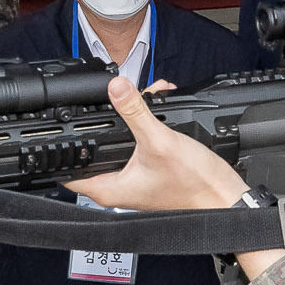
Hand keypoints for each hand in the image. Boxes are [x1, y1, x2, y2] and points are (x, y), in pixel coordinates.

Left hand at [64, 75, 248, 213]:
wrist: (224, 196)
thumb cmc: (194, 184)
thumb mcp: (159, 140)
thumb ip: (135, 112)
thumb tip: (115, 88)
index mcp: (109, 189)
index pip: (67, 172)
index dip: (60, 149)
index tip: (59, 127)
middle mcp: (118, 188)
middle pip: (94, 151)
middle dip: (101, 123)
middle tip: (106, 103)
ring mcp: (134, 182)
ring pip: (117, 145)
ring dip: (126, 121)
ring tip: (137, 100)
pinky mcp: (150, 174)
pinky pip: (137, 145)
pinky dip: (143, 126)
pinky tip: (155, 110)